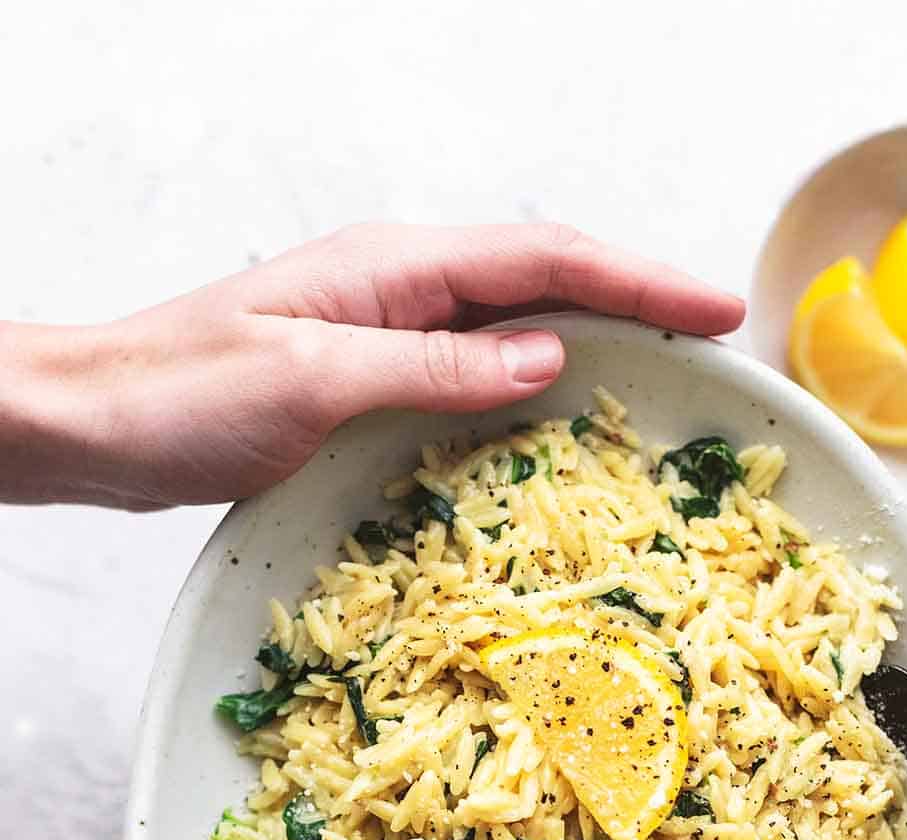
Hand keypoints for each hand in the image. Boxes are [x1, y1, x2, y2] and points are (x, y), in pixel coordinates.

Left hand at [0, 222, 742, 510]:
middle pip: (547, 279)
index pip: (546, 259)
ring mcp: (387, 331)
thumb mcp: (314, 380)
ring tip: (670, 375)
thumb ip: (433, 365)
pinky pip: (477, 370)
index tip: (721, 309)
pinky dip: (534, 385)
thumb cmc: (180, 394)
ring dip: (597, 341)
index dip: (642, 281)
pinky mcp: (370, 379)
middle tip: (720, 342)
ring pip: (518, 323)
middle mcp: (400, 287)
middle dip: (639, 300)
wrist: (92, 420)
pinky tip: (563, 418)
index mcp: (395, 268)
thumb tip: (549, 357)